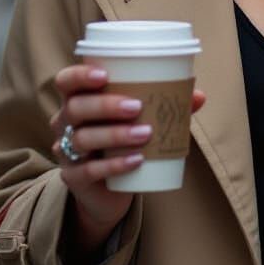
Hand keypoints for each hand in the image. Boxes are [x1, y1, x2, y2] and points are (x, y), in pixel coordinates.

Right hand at [50, 64, 206, 233]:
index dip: (80, 75)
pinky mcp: (73, 178)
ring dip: (115, 134)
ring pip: (81, 139)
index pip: (66, 80)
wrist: (110, 189)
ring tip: (145, 134)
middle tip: (137, 107)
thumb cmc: (123, 141)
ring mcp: (66, 151)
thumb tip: (198, 96)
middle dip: (106, 105)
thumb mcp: (141, 120)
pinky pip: (88, 171)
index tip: (105, 75)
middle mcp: (65, 122)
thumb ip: (166, 106)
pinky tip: (136, 160)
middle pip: (75, 108)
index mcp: (79, 99)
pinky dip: (114, 164)